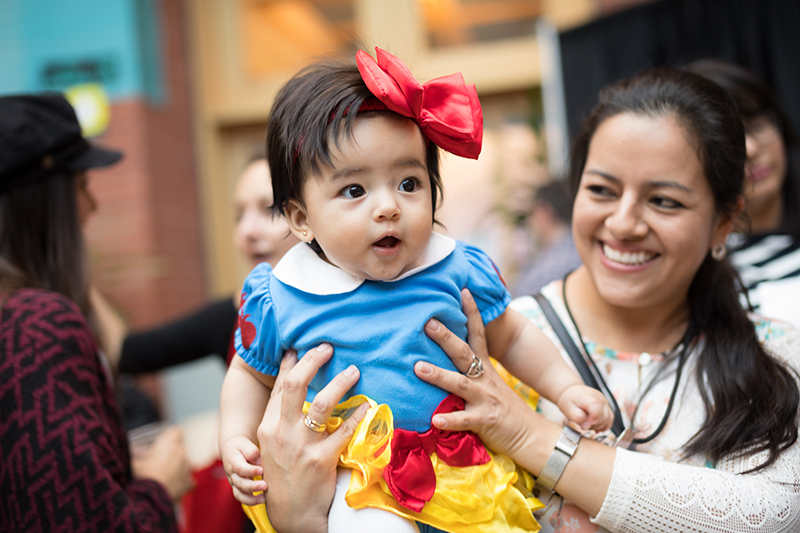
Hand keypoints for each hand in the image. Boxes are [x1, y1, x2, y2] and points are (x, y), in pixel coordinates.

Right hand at [131, 426, 194, 500]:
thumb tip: (128, 453)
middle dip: (171, 453)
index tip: (163, 441)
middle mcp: (181, 453)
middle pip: (180, 448)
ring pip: (186, 464)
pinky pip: (189, 481)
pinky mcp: (188, 482)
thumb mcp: (133, 463)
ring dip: (178, 467)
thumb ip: (132, 456)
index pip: (176, 431)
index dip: (170, 436)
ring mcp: (187, 467)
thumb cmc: (141, 475)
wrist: (152, 497)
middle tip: (158, 461)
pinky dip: (183, 483)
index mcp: (169, 443)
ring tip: (165, 475)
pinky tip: (173, 488)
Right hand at [220, 435, 266, 504]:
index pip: (239, 468)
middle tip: (265, 486)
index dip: (250, 470)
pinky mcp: (238, 488)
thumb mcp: (245, 444)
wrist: (231, 450)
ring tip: (264, 498)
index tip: (262, 470)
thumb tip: (259, 460)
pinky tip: (263, 500)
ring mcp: (234, 482)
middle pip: (240, 483)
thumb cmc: (242, 446)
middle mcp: (232, 474)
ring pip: (239, 494)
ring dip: (251, 498)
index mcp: (233, 461)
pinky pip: (242, 498)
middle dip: (252, 486)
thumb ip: (251, 451)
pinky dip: (251, 501)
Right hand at [257, 344, 367, 532]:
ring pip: (322, 404)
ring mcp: (300, 446)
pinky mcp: (320, 460)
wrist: (290, 514)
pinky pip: (344, 431)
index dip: (290, 364)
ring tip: (353, 371)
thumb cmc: (283, 476)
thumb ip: (282, 419)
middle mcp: (281, 432)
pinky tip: (367, 406)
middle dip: (312, 361)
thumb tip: (295, 390)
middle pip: (296, 385)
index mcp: (268, 426)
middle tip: (327, 348)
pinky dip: (358, 415)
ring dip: (340, 382)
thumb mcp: (273, 446)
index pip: (280, 387)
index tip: (300, 347)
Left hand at [416, 289, 560, 467]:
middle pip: (464, 353)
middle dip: (445, 337)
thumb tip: (448, 357)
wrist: (533, 437)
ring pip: (460, 383)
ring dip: (439, 375)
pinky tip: (434, 420)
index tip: (462, 291)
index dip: (472, 313)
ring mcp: (485, 399)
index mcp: (486, 369)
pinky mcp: (485, 421)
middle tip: (428, 322)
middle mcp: (485, 380)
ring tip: (418, 367)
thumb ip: (471, 373)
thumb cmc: (506, 411)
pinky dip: (449, 420)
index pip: (479, 335)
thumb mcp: (491, 386)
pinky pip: (464, 420)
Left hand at [556, 384, 613, 430]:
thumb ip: (577, 417)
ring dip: (599, 425)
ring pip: (608, 419)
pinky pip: (610, 418)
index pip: (597, 414)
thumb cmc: (569, 399)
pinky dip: (604, 424)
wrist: (571, 390)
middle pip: (604, 418)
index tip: (583, 423)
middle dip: (594, 425)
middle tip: (583, 424)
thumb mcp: (568, 409)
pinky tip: (595, 426)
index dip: (591, 421)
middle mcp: (601, 399)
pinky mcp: (606, 405)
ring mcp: (605, 402)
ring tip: (588, 423)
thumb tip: (587, 425)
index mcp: (591, 398)